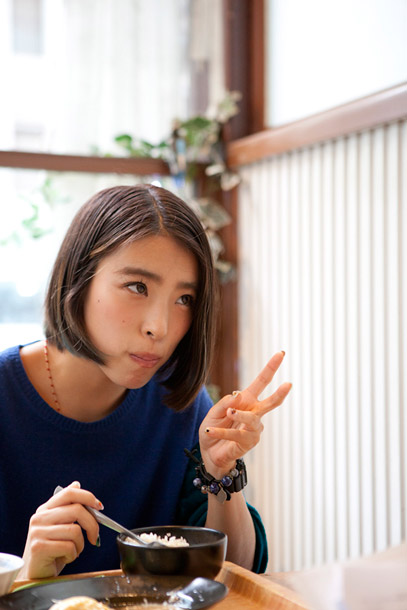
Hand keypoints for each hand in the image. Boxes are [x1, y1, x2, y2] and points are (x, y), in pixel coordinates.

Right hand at [20, 481, 101, 578]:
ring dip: (80, 545)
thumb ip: (68, 506)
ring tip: (73, 551)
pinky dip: (73, 555)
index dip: (87, 497)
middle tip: (94, 536)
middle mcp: (39, 518)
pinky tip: (65, 557)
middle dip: (92, 524)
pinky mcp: (39, 547)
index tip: (99, 507)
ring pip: (75, 530)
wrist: (37, 574)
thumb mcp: (60, 525)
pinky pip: (69, 547)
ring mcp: (38, 532)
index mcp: (45, 509)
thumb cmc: (52, 550)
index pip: (69, 493)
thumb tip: (76, 484)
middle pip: (77, 510)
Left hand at [199, 351, 291, 476]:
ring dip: (240, 415)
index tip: (281, 353)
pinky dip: (222, 431)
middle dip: (279, 393)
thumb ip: (224, 402)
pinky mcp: (248, 443)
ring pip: (252, 419)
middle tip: (289, 384)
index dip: (271, 368)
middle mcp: (254, 413)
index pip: (261, 382)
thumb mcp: (213, 412)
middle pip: (270, 402)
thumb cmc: (214, 428)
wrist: (209, 452)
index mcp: (246, 400)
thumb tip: (237, 394)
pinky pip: (235, 434)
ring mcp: (253, 429)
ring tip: (230, 412)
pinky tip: (211, 430)